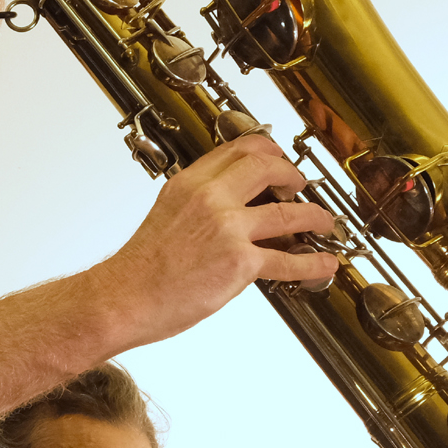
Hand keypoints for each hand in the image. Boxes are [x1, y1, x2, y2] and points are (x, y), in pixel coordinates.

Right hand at [93, 133, 338, 346]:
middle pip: (266, 167)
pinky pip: (288, 260)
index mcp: (189, 184)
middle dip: (292, 173)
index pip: (236, 150)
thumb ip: (195, 205)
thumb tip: (222, 208)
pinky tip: (324, 263)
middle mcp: (210, 199)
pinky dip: (313, 262)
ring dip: (315, 216)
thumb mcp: (164, 215)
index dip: (265, 149)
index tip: (276, 155)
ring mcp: (227, 228)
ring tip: (324, 222)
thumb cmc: (138, 268)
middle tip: (300, 183)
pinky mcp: (240, 262)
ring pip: (288, 211)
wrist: (123, 298)